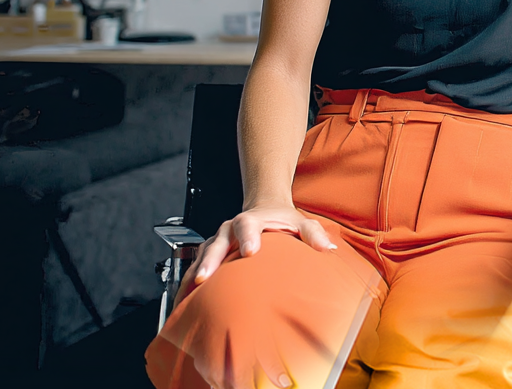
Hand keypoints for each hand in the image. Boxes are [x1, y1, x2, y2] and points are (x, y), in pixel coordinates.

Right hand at [184, 204, 337, 288]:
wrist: (265, 210)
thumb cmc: (284, 221)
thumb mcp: (302, 222)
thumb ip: (313, 234)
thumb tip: (328, 249)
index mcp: (251, 220)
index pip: (247, 224)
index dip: (247, 237)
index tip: (249, 251)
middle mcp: (229, 229)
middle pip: (216, 242)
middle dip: (209, 260)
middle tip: (204, 278)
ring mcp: (217, 241)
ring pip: (201, 256)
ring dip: (194, 273)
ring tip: (187, 295)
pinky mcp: (210, 254)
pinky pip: (196, 267)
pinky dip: (188, 283)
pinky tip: (183, 301)